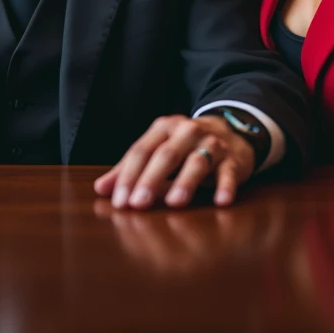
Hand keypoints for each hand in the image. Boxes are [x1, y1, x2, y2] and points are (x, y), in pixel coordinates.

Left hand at [93, 114, 255, 209]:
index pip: (141, 150)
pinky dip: (225, 186)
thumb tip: (100, 189)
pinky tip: (220, 201)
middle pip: (166, 154)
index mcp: (163, 128)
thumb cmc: (184, 146)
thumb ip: (129, 169)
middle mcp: (187, 132)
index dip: (128, 175)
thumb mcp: (157, 150)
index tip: (119, 201)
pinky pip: (229, 172)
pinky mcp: (233, 159)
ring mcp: (212, 143)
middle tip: (138, 204)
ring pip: (197, 161)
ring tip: (174, 202)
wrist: (230, 130)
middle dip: (151, 180)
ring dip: (185, 182)